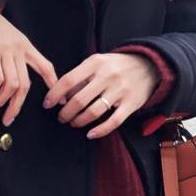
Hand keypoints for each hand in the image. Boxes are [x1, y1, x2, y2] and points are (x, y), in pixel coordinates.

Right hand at [0, 16, 57, 127]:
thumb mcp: (11, 39)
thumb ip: (16, 57)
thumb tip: (12, 84)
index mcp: (26, 46)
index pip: (45, 66)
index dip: (53, 83)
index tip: (58, 102)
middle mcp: (19, 50)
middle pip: (24, 84)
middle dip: (17, 105)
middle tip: (9, 118)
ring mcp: (5, 52)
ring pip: (11, 84)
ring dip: (1, 101)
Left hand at [42, 51, 160, 139]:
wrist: (149, 65)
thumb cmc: (115, 65)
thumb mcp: (97, 62)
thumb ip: (80, 76)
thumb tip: (61, 95)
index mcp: (95, 63)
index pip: (68, 80)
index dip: (55, 94)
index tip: (47, 104)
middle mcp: (107, 76)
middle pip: (79, 99)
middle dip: (65, 112)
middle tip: (61, 117)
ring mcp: (120, 90)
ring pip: (94, 112)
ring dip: (79, 121)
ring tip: (73, 123)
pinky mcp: (131, 104)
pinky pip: (113, 121)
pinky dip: (100, 130)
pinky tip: (90, 134)